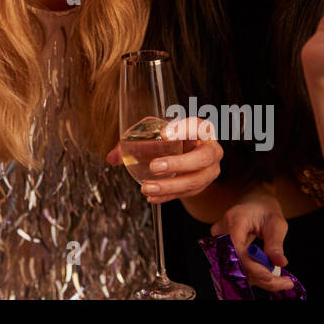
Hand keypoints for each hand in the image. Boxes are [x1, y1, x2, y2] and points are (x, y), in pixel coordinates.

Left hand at [106, 116, 222, 202]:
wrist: (190, 157)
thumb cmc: (174, 141)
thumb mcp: (160, 135)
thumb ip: (137, 141)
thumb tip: (112, 157)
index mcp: (203, 130)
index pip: (197, 126)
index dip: (182, 129)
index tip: (163, 134)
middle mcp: (211, 150)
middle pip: (202, 158)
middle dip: (178, 164)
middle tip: (154, 166)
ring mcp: (209, 171)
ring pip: (194, 181)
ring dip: (169, 185)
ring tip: (147, 187)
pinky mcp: (201, 187)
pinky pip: (186, 194)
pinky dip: (168, 196)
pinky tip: (152, 197)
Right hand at [210, 185, 293, 292]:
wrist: (253, 201)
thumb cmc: (265, 209)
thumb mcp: (276, 222)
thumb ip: (276, 243)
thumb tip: (280, 263)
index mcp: (234, 221)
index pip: (237, 250)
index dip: (253, 267)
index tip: (274, 277)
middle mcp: (221, 232)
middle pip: (235, 263)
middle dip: (260, 277)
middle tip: (285, 283)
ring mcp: (218, 242)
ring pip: (235, 269)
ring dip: (258, 278)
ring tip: (280, 279)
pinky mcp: (222, 250)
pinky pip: (236, 267)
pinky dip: (253, 274)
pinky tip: (268, 275)